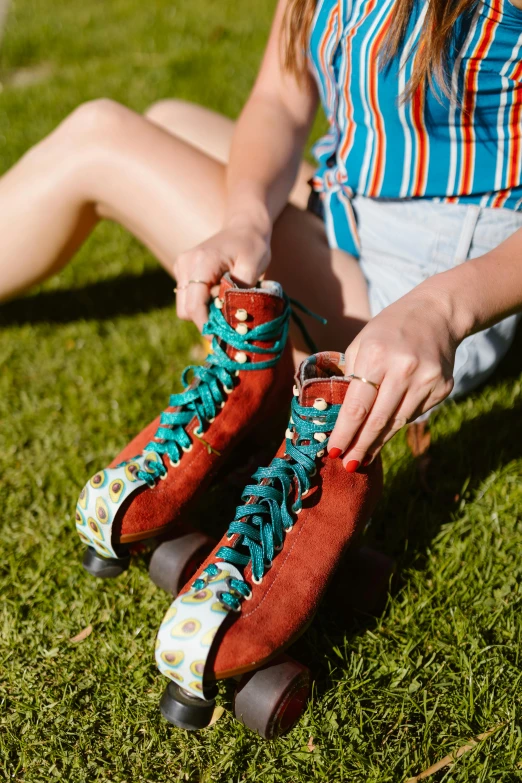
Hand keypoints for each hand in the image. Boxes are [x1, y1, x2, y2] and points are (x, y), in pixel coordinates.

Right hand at [174, 222, 270, 330]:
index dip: (205, 325)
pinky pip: (188, 298)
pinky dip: (202, 305)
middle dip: (204, 321)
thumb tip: (232, 319)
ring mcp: (181, 267)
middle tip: (228, 324)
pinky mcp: (183, 271)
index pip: (194, 305)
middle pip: (185, 309)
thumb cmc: (252, 245)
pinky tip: (218, 298)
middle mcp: (185, 264)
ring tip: (225, 308)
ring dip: (203, 313)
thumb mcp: (254, 266)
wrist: (244, 227)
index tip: (221, 337)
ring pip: (185, 306)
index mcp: (201, 262)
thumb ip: (241, 292)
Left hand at [328, 287, 458, 468]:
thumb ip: (350, 375)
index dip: (345, 433)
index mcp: (376, 356)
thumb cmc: (389, 329)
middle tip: (348, 464)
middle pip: (378, 420)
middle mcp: (403, 369)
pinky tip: (385, 434)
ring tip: (363, 457)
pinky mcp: (442, 388)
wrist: (436, 314)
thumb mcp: (361, 342)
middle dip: (360, 446)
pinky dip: (397, 424)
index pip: (357, 406)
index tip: (334, 451)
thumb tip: (339, 415)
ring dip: (378, 443)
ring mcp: (426, 380)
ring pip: (397, 422)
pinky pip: (414, 414)